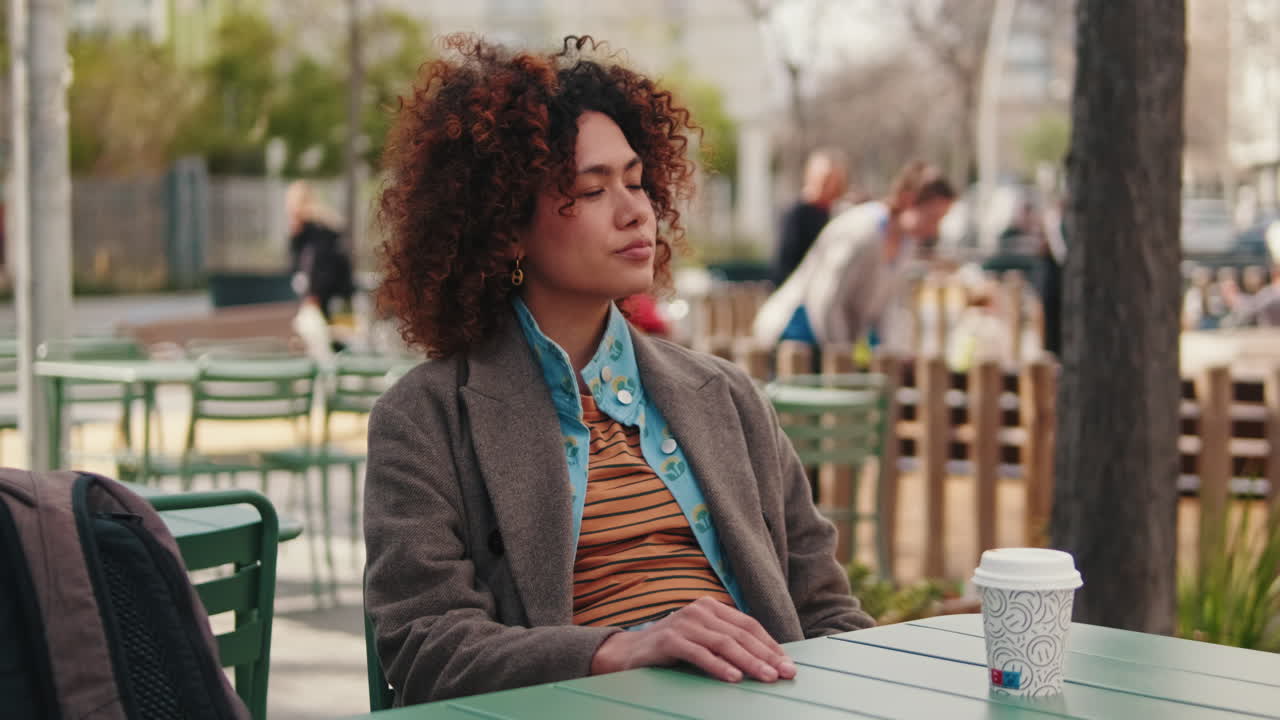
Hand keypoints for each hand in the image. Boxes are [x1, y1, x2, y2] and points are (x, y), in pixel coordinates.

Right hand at [589, 597, 796, 682]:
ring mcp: (684, 622)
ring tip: (767, 677)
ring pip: (724, 643)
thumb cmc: (671, 649)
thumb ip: (726, 643)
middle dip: (766, 656)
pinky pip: (699, 653)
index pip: (748, 625)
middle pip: (740, 634)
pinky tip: (733, 678)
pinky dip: (718, 666)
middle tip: (786, 673)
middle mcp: (699, 610)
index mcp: (711, 607)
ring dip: (749, 662)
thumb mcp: (702, 641)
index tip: (788, 664)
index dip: (770, 644)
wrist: (627, 653)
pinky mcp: (669, 639)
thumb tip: (765, 661)